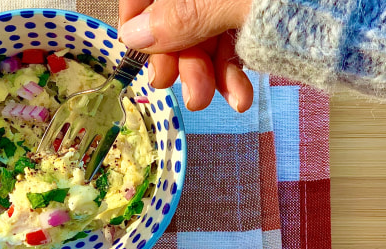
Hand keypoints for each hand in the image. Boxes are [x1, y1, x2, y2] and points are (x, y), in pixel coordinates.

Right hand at [119, 0, 253, 111]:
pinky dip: (232, 73)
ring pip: (203, 39)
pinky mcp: (253, 19)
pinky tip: (240, 97)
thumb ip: (182, 14)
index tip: (135, 52)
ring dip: (207, 76)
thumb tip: (132, 35)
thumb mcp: (225, 1)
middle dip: (179, 62)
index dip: (134, 20)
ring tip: (224, 101)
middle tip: (191, 93)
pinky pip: (232, 45)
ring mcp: (228, 4)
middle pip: (173, 20)